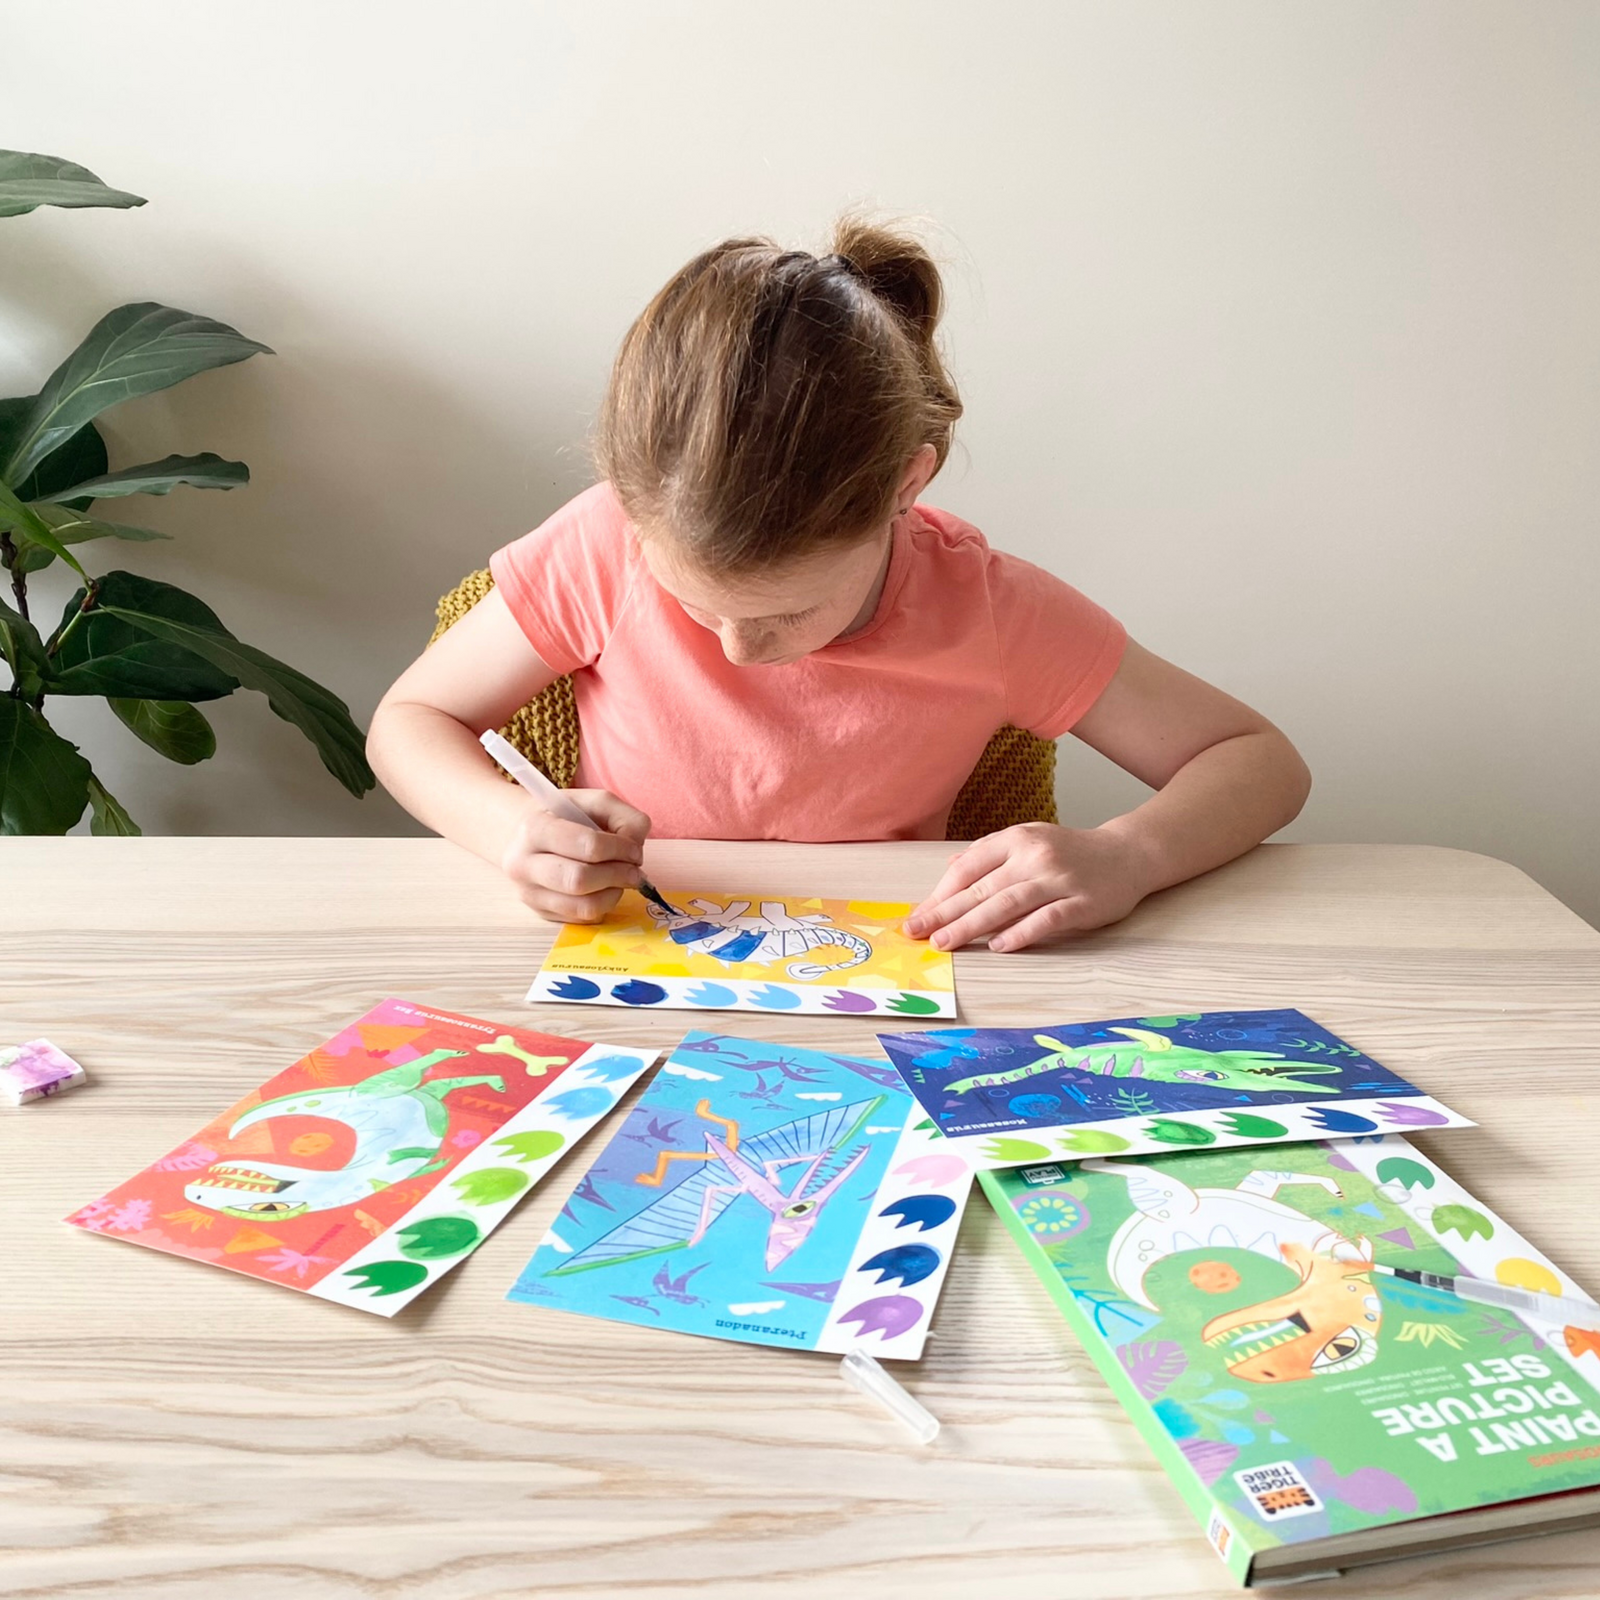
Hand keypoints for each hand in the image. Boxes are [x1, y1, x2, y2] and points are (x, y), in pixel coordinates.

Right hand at [500, 789, 651, 921]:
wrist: (526, 836)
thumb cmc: (565, 817)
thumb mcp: (594, 802)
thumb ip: (624, 817)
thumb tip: (635, 851)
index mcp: (535, 828)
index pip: (588, 845)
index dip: (620, 849)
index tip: (634, 849)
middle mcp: (524, 864)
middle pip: (580, 880)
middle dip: (618, 876)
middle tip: (634, 872)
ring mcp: (529, 893)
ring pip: (583, 906)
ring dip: (614, 895)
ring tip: (620, 881)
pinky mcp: (540, 913)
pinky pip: (582, 918)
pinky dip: (603, 906)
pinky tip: (604, 889)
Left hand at [904, 822, 1151, 952]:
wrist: (1128, 854)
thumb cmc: (1070, 853)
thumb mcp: (1028, 842)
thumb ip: (989, 854)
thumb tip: (949, 870)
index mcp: (1017, 838)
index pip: (969, 868)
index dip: (940, 894)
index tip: (918, 916)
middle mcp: (1035, 855)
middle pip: (982, 888)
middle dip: (945, 913)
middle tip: (917, 933)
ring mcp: (1060, 878)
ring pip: (1007, 904)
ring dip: (972, 925)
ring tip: (946, 942)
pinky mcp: (1082, 902)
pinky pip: (1046, 919)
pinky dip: (1020, 933)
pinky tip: (998, 947)